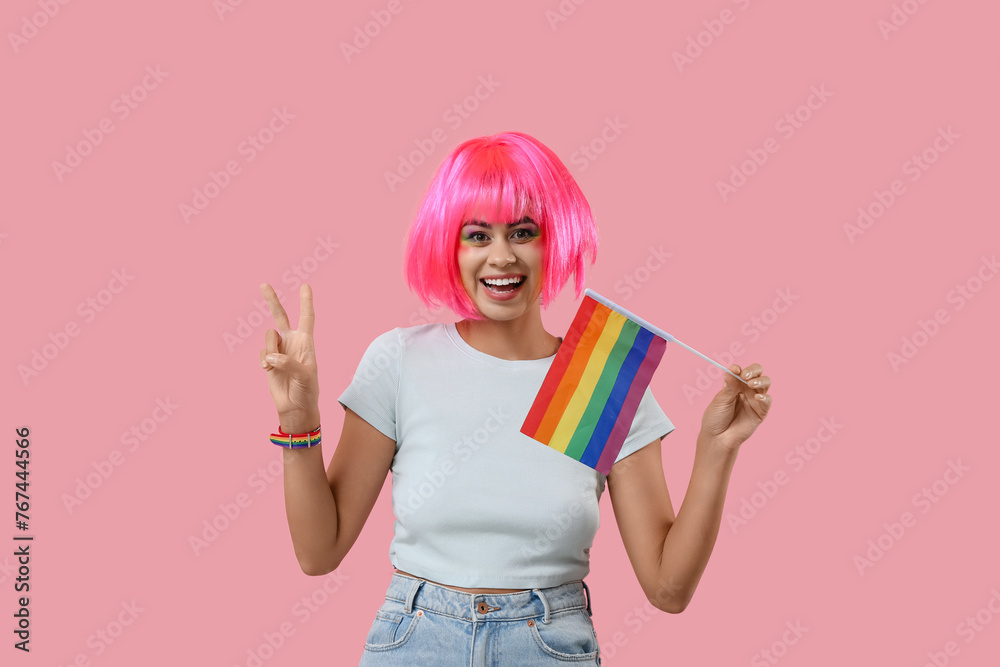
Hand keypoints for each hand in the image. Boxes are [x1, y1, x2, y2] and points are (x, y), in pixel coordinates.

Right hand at [258, 283, 319, 429]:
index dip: (305, 302)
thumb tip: (271, 357)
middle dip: (272, 300)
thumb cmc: (306, 391)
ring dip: (269, 349)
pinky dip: (263, 361)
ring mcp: (279, 350)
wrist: (295, 407)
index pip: (307, 318)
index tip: (305, 286)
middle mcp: (292, 343)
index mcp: (306, 343)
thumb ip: (289, 363)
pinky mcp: (268, 360)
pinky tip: (268, 371)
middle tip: (264, 285)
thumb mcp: (304, 376)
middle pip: (281, 316)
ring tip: (275, 365)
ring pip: (268, 337)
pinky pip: (261, 352)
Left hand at [699, 363, 771, 452]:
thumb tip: (734, 369)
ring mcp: (755, 400)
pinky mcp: (761, 412)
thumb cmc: (715, 418)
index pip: (741, 371)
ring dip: (760, 381)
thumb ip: (730, 386)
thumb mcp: (720, 400)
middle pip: (757, 374)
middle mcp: (746, 390)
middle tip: (745, 375)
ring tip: (751, 384)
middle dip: (753, 371)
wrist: (718, 438)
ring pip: (765, 383)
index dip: (739, 369)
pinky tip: (757, 397)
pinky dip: (764, 397)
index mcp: (735, 385)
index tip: (734, 370)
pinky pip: (767, 401)